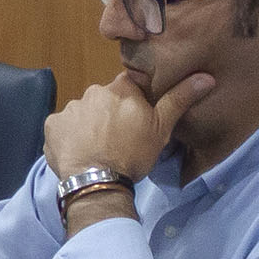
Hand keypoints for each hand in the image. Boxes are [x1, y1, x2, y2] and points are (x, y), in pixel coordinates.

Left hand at [41, 68, 212, 185]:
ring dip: (89, 127)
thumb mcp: (161, 129)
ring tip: (98, 149)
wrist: (98, 181)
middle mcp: (93, 91)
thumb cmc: (132, 154)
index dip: (133, 103)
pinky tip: (79, 153)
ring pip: (83, 114)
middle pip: (104, 100)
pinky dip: (70, 138)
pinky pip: (63, 128)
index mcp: (120, 88)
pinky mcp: (52, 126)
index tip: (135, 120)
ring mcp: (70, 108)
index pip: (128, 86)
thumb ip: (179, 99)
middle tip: (117, 140)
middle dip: (109, 115)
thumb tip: (206, 77)